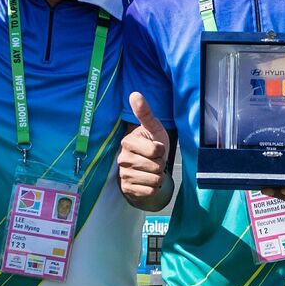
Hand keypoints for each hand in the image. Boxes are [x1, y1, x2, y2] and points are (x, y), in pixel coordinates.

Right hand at [118, 92, 171, 207]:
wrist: (146, 169)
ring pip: (154, 179)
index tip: (156, 148)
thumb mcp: (152, 128)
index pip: (156, 150)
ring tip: (151, 170)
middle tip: (154, 161)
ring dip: (158, 177)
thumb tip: (135, 94)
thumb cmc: (151, 146)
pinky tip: (147, 182)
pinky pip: (150, 191)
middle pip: (156, 166)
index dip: (161, 150)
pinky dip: (153, 188)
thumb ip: (145, 113)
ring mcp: (123, 175)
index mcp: (128, 142)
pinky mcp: (127, 189)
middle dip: (161, 164)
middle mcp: (122, 159)